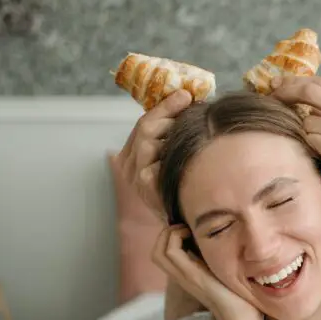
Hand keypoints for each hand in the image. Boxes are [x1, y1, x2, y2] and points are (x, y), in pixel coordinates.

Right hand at [113, 90, 193, 218]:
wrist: (181, 225)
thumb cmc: (181, 188)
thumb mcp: (172, 159)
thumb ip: (172, 136)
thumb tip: (190, 102)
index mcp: (132, 153)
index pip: (145, 122)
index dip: (164, 106)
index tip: (184, 94)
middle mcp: (129, 164)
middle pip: (146, 128)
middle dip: (168, 113)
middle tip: (190, 104)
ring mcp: (136, 177)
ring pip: (149, 143)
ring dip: (171, 133)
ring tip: (191, 128)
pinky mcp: (146, 190)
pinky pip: (155, 167)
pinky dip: (170, 157)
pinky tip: (188, 154)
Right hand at [151, 225, 264, 319]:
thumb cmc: (241, 301)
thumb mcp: (226, 277)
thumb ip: (220, 265)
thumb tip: (227, 247)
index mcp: (190, 277)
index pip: (165, 255)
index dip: (170, 238)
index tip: (189, 230)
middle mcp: (184, 277)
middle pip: (156, 252)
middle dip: (165, 234)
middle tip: (185, 228)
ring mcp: (186, 277)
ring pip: (159, 251)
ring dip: (169, 234)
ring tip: (187, 230)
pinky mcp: (193, 275)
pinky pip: (172, 252)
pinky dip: (176, 237)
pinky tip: (195, 236)